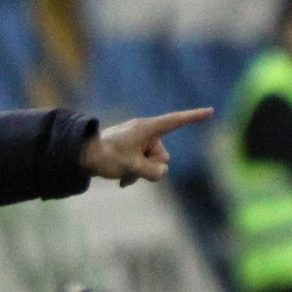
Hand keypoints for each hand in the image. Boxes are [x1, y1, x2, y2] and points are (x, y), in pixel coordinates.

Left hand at [81, 107, 213, 185]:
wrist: (81, 155)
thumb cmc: (106, 157)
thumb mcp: (133, 168)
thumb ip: (153, 172)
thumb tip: (162, 172)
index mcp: (147, 128)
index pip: (176, 121)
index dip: (194, 117)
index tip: (210, 111)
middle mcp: (145, 132)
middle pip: (163, 156)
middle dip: (151, 166)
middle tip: (130, 166)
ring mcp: (138, 141)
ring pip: (152, 163)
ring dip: (140, 171)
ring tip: (123, 171)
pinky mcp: (132, 149)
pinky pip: (143, 165)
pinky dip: (135, 173)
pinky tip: (122, 179)